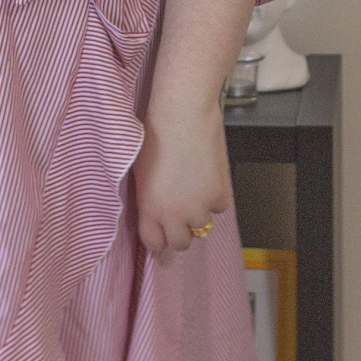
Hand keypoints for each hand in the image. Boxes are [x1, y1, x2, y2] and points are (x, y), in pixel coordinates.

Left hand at [132, 105, 230, 256]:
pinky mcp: (219, 195)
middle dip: (181, 233)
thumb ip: (149, 199)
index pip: (154, 244)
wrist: (183, 116)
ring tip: (194, 188)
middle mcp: (173, 214)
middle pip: (181, 244)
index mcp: (149, 209)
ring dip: (199, 213)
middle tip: (183, 217)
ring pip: (202, 226)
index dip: (159, 243)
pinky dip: (216, 196)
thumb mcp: (141, 174)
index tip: (163, 240)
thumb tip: (157, 213)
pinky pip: (219, 207)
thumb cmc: (156, 135)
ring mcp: (199, 207)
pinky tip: (207, 176)